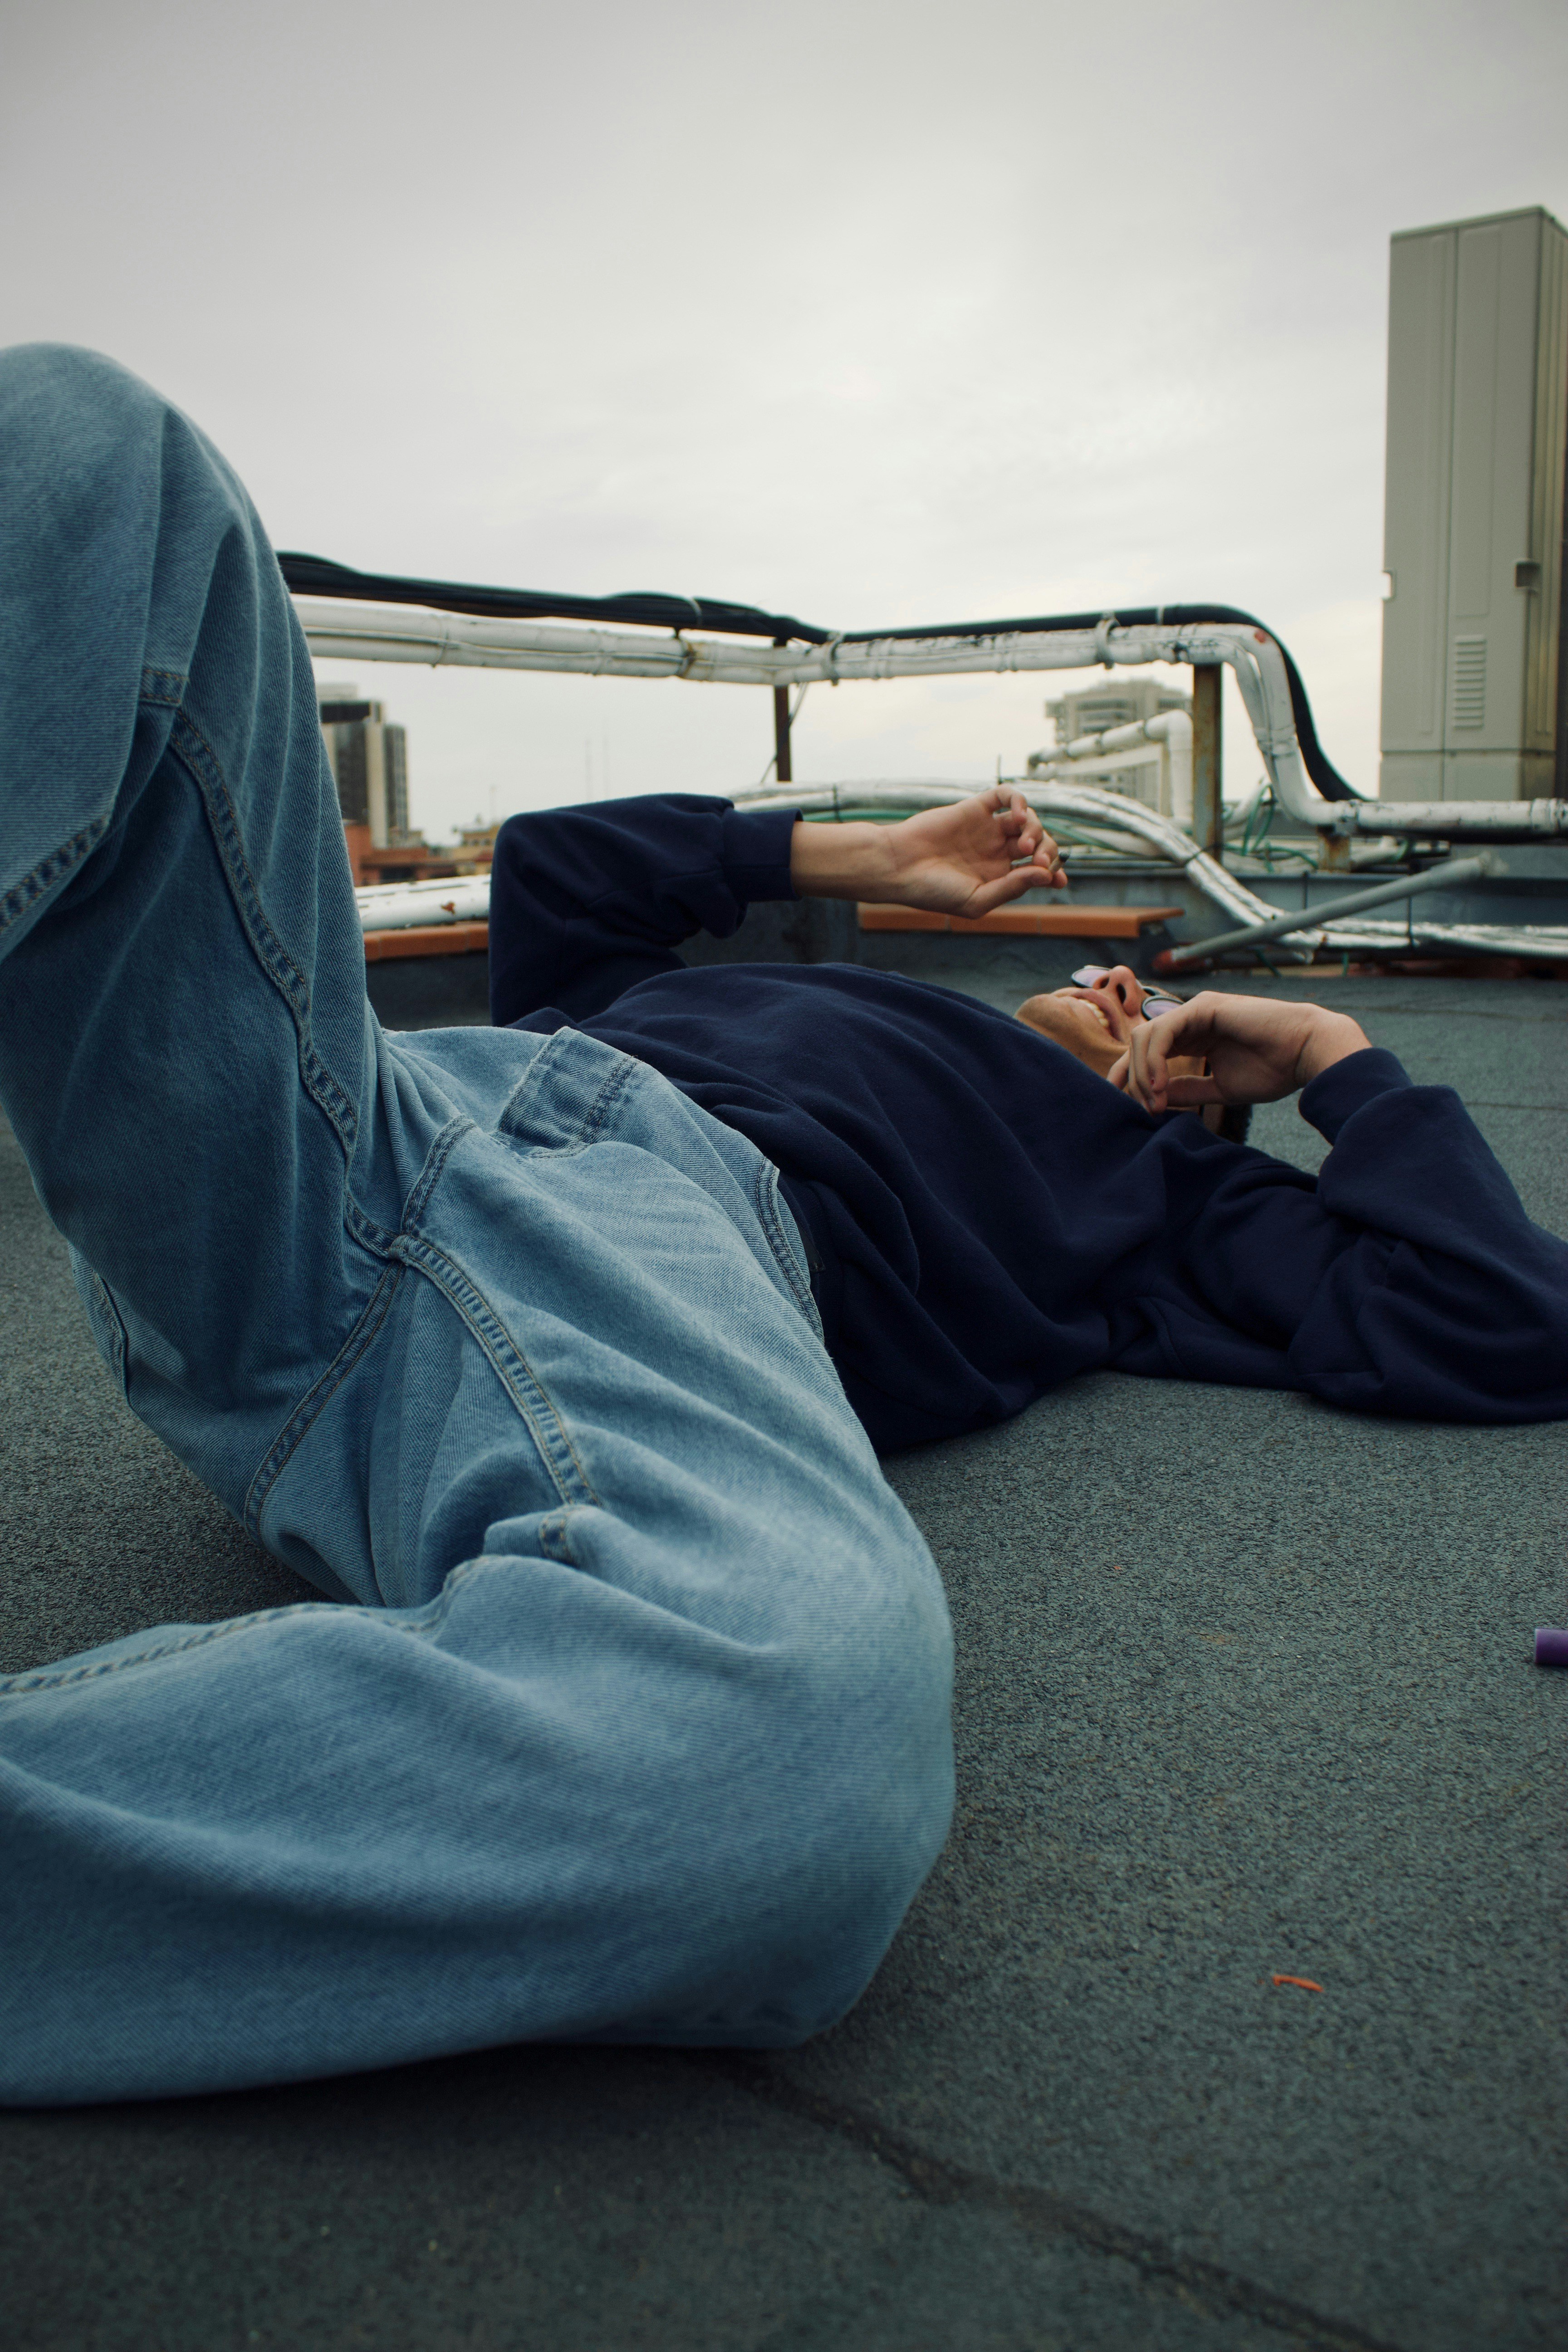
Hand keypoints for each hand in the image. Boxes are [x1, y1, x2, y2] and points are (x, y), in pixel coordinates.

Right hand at [789, 789, 1064, 917]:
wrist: (899, 866)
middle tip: (1038, 860)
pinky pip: (1005, 796)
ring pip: (1027, 819)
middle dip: (1047, 850)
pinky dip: (1019, 801)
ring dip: (1035, 829)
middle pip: (1039, 842)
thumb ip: (1012, 888)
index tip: (1058, 879)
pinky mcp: (974, 809)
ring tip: (1024, 844)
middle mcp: (996, 851)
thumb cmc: (931, 891)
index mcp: (998, 876)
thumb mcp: (976, 900)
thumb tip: (1046, 875)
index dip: (1053, 871)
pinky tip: (1017, 815)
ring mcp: (986, 828)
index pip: (1037, 869)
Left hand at [1110, 992, 1371, 1112]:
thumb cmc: (1274, 1070)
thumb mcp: (1220, 1088)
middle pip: (1139, 1043)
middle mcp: (1190, 1021)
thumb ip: (1187, 1091)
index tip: (1126, 1107)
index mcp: (1194, 1038)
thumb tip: (1155, 1099)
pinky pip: (1162, 1032)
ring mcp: (1195, 1010)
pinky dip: (1155, 1060)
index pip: (1149, 1053)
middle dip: (1128, 1076)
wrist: (1307, 1053)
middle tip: (1133, 1108)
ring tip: (1154, 1103)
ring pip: (1145, 1037)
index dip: (1132, 1077)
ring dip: (1142, 1073)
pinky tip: (1160, 1086)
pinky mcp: (1202, 1007)